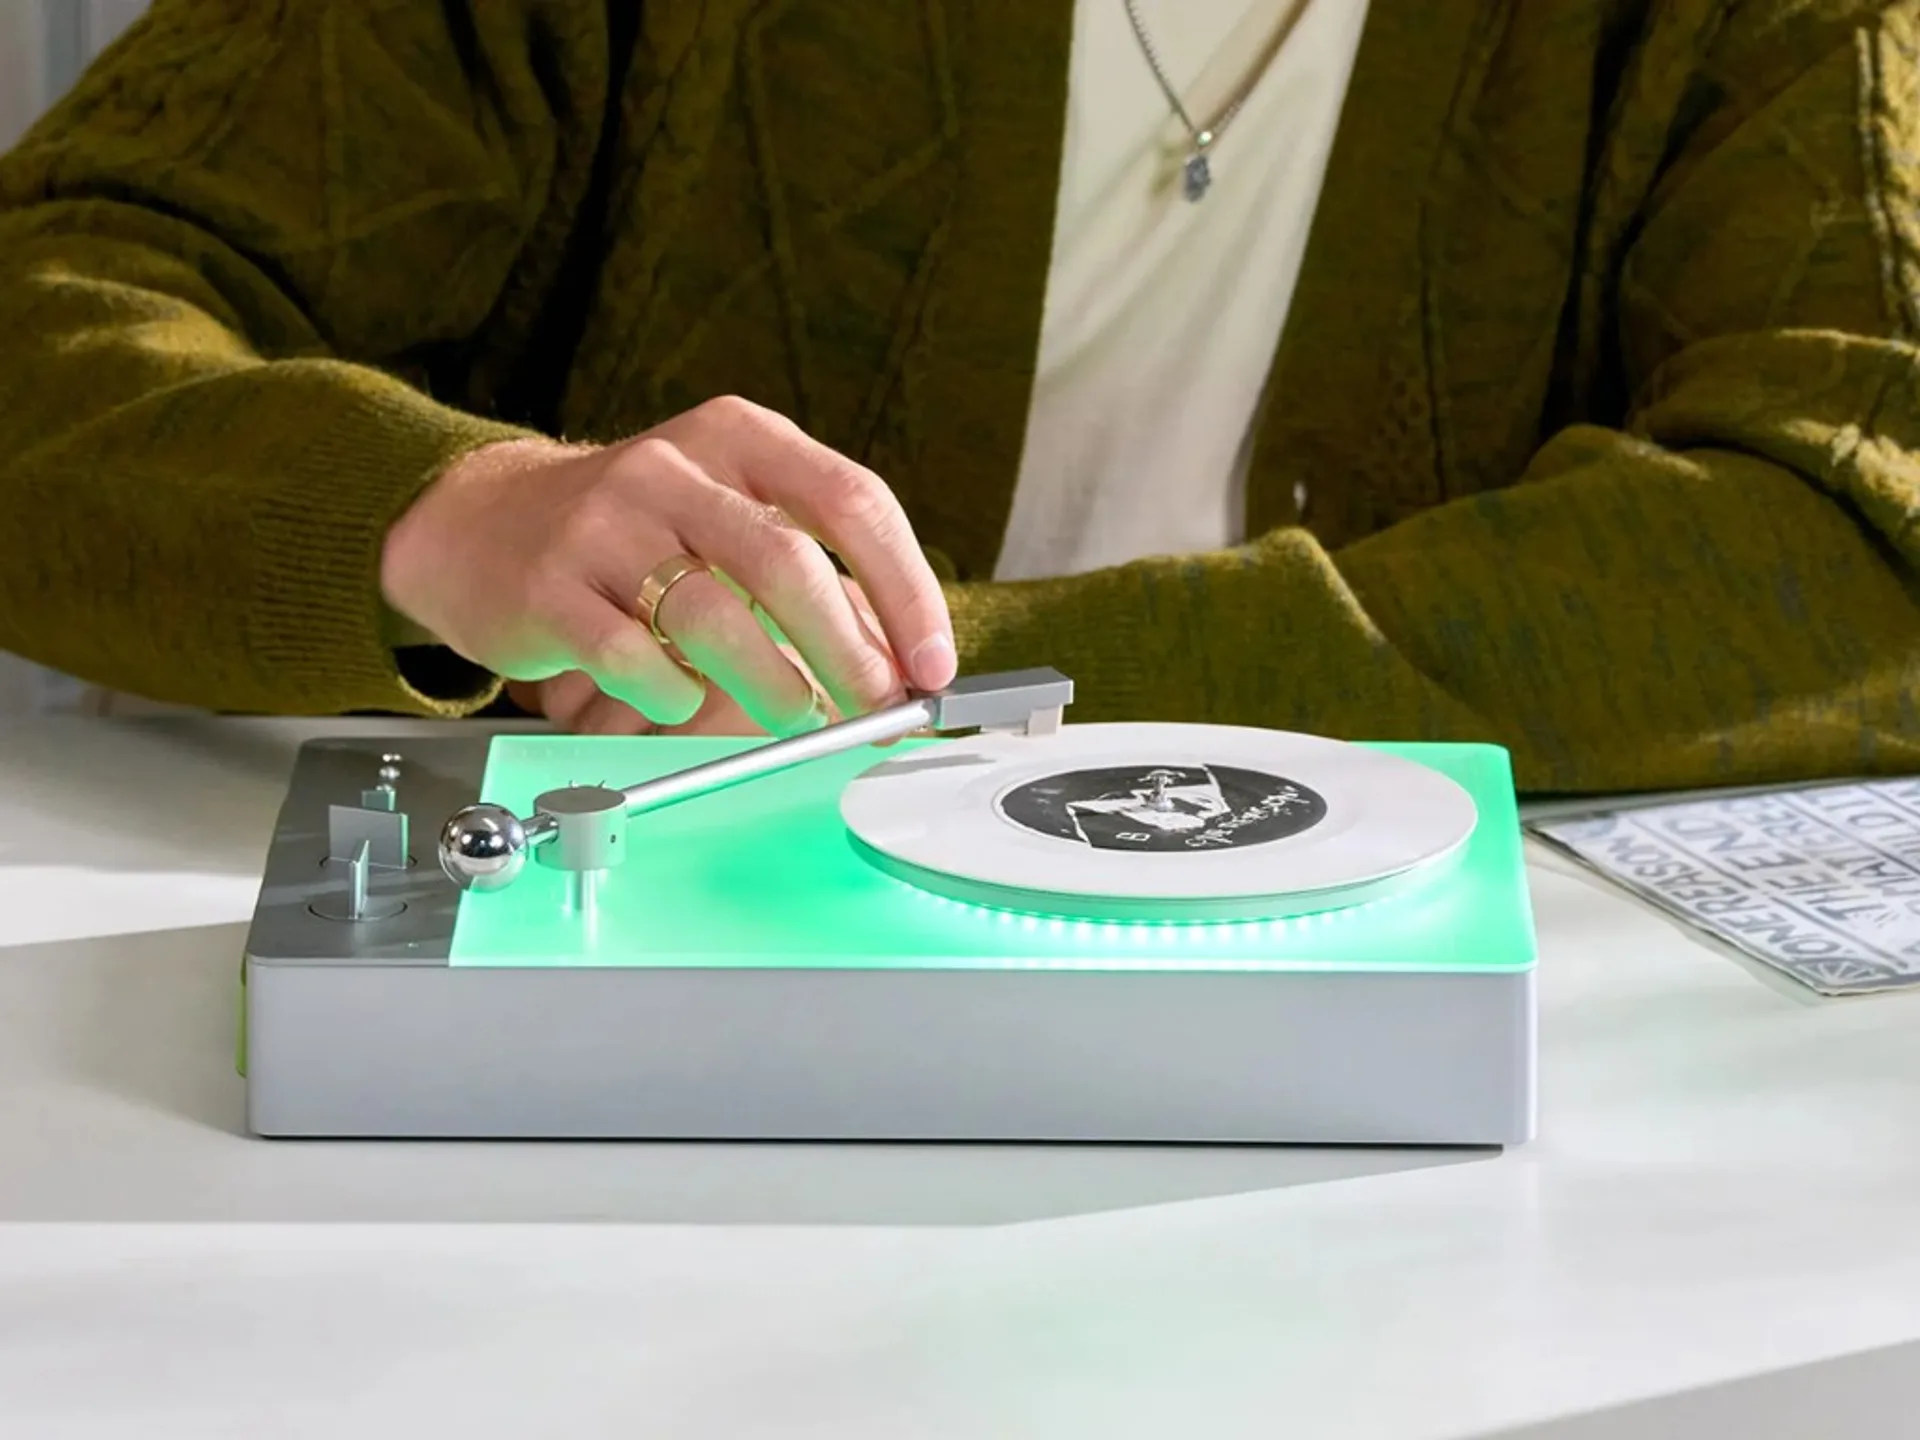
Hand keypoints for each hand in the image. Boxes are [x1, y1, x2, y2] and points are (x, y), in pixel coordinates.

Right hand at [379, 398, 955, 734]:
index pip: (850, 501)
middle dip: (849, 650)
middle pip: (788, 562)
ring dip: (774, 685)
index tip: (932, 661)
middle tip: (877, 707)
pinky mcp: (550, 587)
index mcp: (738, 438)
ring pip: (713, 614)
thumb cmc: (635, 531)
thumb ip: (816, 584)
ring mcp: (605, 524)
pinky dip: (673, 696)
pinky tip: (680, 701)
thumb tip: (901, 666)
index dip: (905, 589)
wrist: (481, 523)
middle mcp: (673, 468)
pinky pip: (632, 658)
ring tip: (799, 717)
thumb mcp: (731, 522)